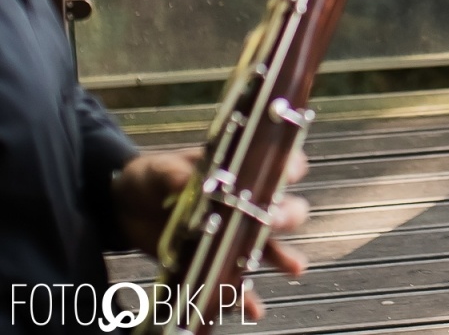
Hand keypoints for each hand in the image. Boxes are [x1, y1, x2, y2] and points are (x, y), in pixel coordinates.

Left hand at [113, 147, 310, 320]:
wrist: (127, 208)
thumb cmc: (153, 179)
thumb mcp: (160, 169)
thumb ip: (173, 175)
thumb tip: (183, 182)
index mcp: (238, 174)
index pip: (275, 167)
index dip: (289, 167)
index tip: (291, 173)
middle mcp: (245, 206)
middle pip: (282, 209)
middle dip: (286, 215)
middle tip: (276, 221)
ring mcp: (233, 237)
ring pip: (268, 248)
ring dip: (284, 257)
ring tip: (293, 266)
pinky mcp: (215, 262)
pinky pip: (237, 283)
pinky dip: (247, 298)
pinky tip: (254, 308)